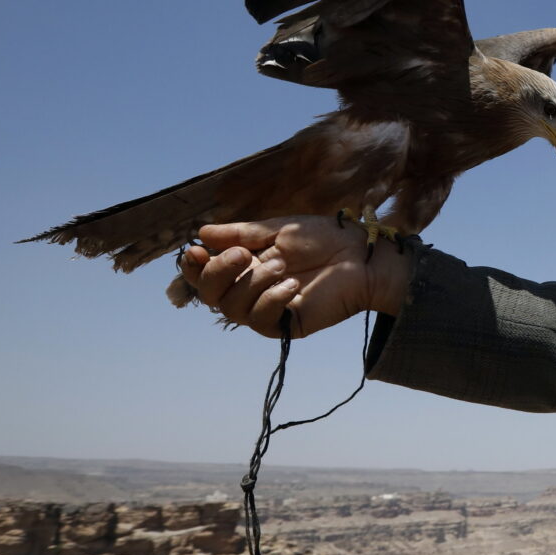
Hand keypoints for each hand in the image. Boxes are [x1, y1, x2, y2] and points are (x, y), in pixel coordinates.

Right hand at [179, 216, 411, 337]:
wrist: (362, 255)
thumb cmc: (324, 239)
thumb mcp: (278, 230)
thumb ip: (241, 233)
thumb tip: (202, 232)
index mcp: (245, 265)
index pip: (204, 274)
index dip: (193, 267)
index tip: (195, 251)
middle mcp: (250, 289)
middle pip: (210, 295)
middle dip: (218, 272)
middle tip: (244, 254)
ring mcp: (267, 308)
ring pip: (232, 308)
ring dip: (252, 283)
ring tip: (281, 267)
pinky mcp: (287, 324)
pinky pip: (261, 320)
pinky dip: (271, 300)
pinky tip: (292, 285)